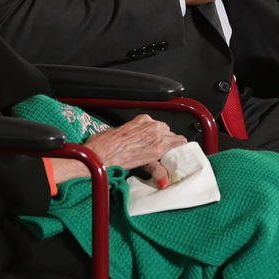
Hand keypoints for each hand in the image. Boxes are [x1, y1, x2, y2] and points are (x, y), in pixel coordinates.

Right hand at [50, 114, 185, 183]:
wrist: (100, 155)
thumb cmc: (103, 146)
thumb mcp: (118, 136)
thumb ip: (131, 137)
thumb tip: (134, 143)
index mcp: (141, 119)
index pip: (158, 126)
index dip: (157, 136)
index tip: (153, 144)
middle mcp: (151, 124)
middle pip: (168, 131)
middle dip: (165, 141)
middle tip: (156, 153)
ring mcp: (157, 135)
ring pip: (174, 138)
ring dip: (171, 148)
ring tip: (163, 159)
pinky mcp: (159, 148)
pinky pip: (178, 146)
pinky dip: (177, 152)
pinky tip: (173, 159)